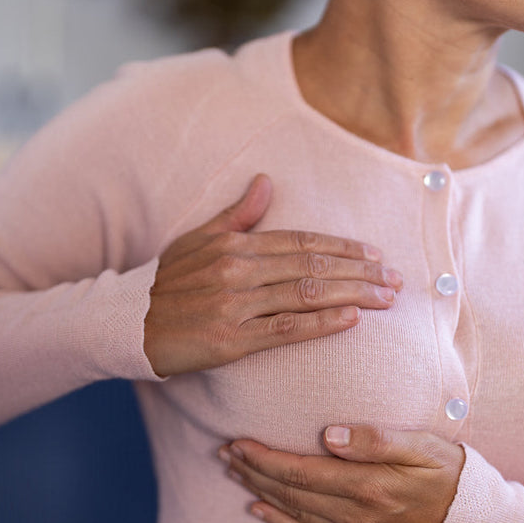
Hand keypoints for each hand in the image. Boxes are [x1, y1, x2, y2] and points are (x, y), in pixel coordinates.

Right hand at [144, 174, 403, 376]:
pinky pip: (285, 330)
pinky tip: (351, 320)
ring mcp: (234, 305)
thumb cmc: (165, 283)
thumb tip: (265, 182)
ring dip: (353, 295)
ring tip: (386, 299)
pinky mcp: (231, 340)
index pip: (302, 241)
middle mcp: (237, 270)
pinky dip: (321, 323)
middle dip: (361, 272)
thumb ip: (236, 215)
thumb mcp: (196, 240)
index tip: (376, 255)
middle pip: (313, 266)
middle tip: (396, 281)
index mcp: (234, 244)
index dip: (343, 248)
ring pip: (306, 294)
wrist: (127, 325)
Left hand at [219, 425, 465, 522]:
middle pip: (291, 492)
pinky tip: (260, 509)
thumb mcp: (423, 445)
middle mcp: (358, 518)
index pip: (301, 471)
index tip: (239, 441)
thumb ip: (375, 440)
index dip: (265, 457)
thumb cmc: (450, 474)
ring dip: (261, 490)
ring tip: (235, 472)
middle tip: (225, 452)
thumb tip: (328, 435)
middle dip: (254, 470)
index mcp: (370, 486)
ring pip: (295, 513)